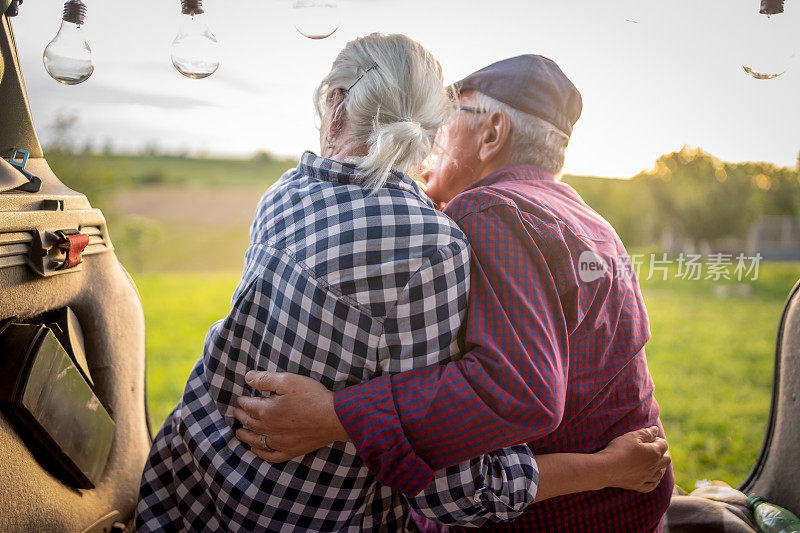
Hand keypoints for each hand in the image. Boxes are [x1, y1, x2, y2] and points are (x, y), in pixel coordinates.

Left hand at [233, 371, 349, 462]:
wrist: (334, 418)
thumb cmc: (312, 397)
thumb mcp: (288, 381)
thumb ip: (266, 379)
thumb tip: (247, 377)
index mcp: (267, 411)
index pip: (249, 406)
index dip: (243, 401)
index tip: (240, 399)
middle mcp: (269, 429)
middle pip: (250, 423)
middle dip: (241, 416)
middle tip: (236, 412)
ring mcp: (280, 442)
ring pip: (256, 441)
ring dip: (246, 436)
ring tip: (239, 432)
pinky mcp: (291, 451)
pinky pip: (270, 455)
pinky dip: (260, 453)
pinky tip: (256, 450)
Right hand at [596, 426, 670, 492]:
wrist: (606, 468)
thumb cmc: (619, 450)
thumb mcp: (632, 436)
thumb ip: (646, 433)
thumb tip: (656, 430)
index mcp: (654, 453)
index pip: (663, 444)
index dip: (658, 439)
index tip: (649, 437)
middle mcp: (654, 467)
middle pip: (666, 459)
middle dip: (663, 452)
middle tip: (654, 447)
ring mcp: (647, 478)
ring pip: (660, 473)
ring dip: (660, 466)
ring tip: (654, 461)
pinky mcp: (639, 486)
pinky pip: (652, 485)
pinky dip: (654, 481)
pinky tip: (652, 478)